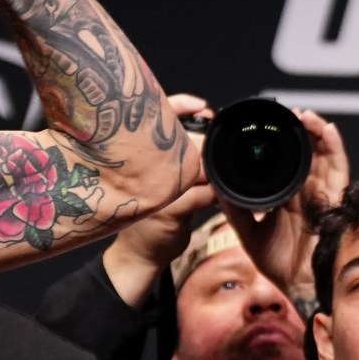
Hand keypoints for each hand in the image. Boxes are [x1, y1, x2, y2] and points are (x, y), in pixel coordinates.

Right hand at [100, 94, 218, 301]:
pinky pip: (204, 194)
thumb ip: (177, 160)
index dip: (180, 105)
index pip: (160, 120)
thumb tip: (206, 136)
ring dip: (214, 175)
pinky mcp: (171, 209)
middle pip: (187, 143)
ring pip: (198, 167)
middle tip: (216, 160)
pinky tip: (221, 199)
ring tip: (219, 182)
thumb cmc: (151, 215)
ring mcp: (157, 187)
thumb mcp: (159, 181)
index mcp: (142, 155)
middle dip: (206, 149)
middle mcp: (147, 166)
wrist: (137, 254)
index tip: (202, 107)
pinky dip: (218, 196)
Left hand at [220, 108, 348, 299]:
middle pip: (307, 152)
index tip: (265, 125)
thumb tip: (216, 187)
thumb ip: (234, 210)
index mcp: (287, 196)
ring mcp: (322, 193)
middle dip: (299, 131)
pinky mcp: (335, 199)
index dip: (279, 143)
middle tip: (288, 114)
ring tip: (304, 116)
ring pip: (323, 154)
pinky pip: (340, 168)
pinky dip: (335, 147)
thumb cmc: (278, 263)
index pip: (285, 162)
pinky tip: (328, 129)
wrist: (299, 284)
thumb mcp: (248, 232)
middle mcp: (307, 191)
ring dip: (316, 132)